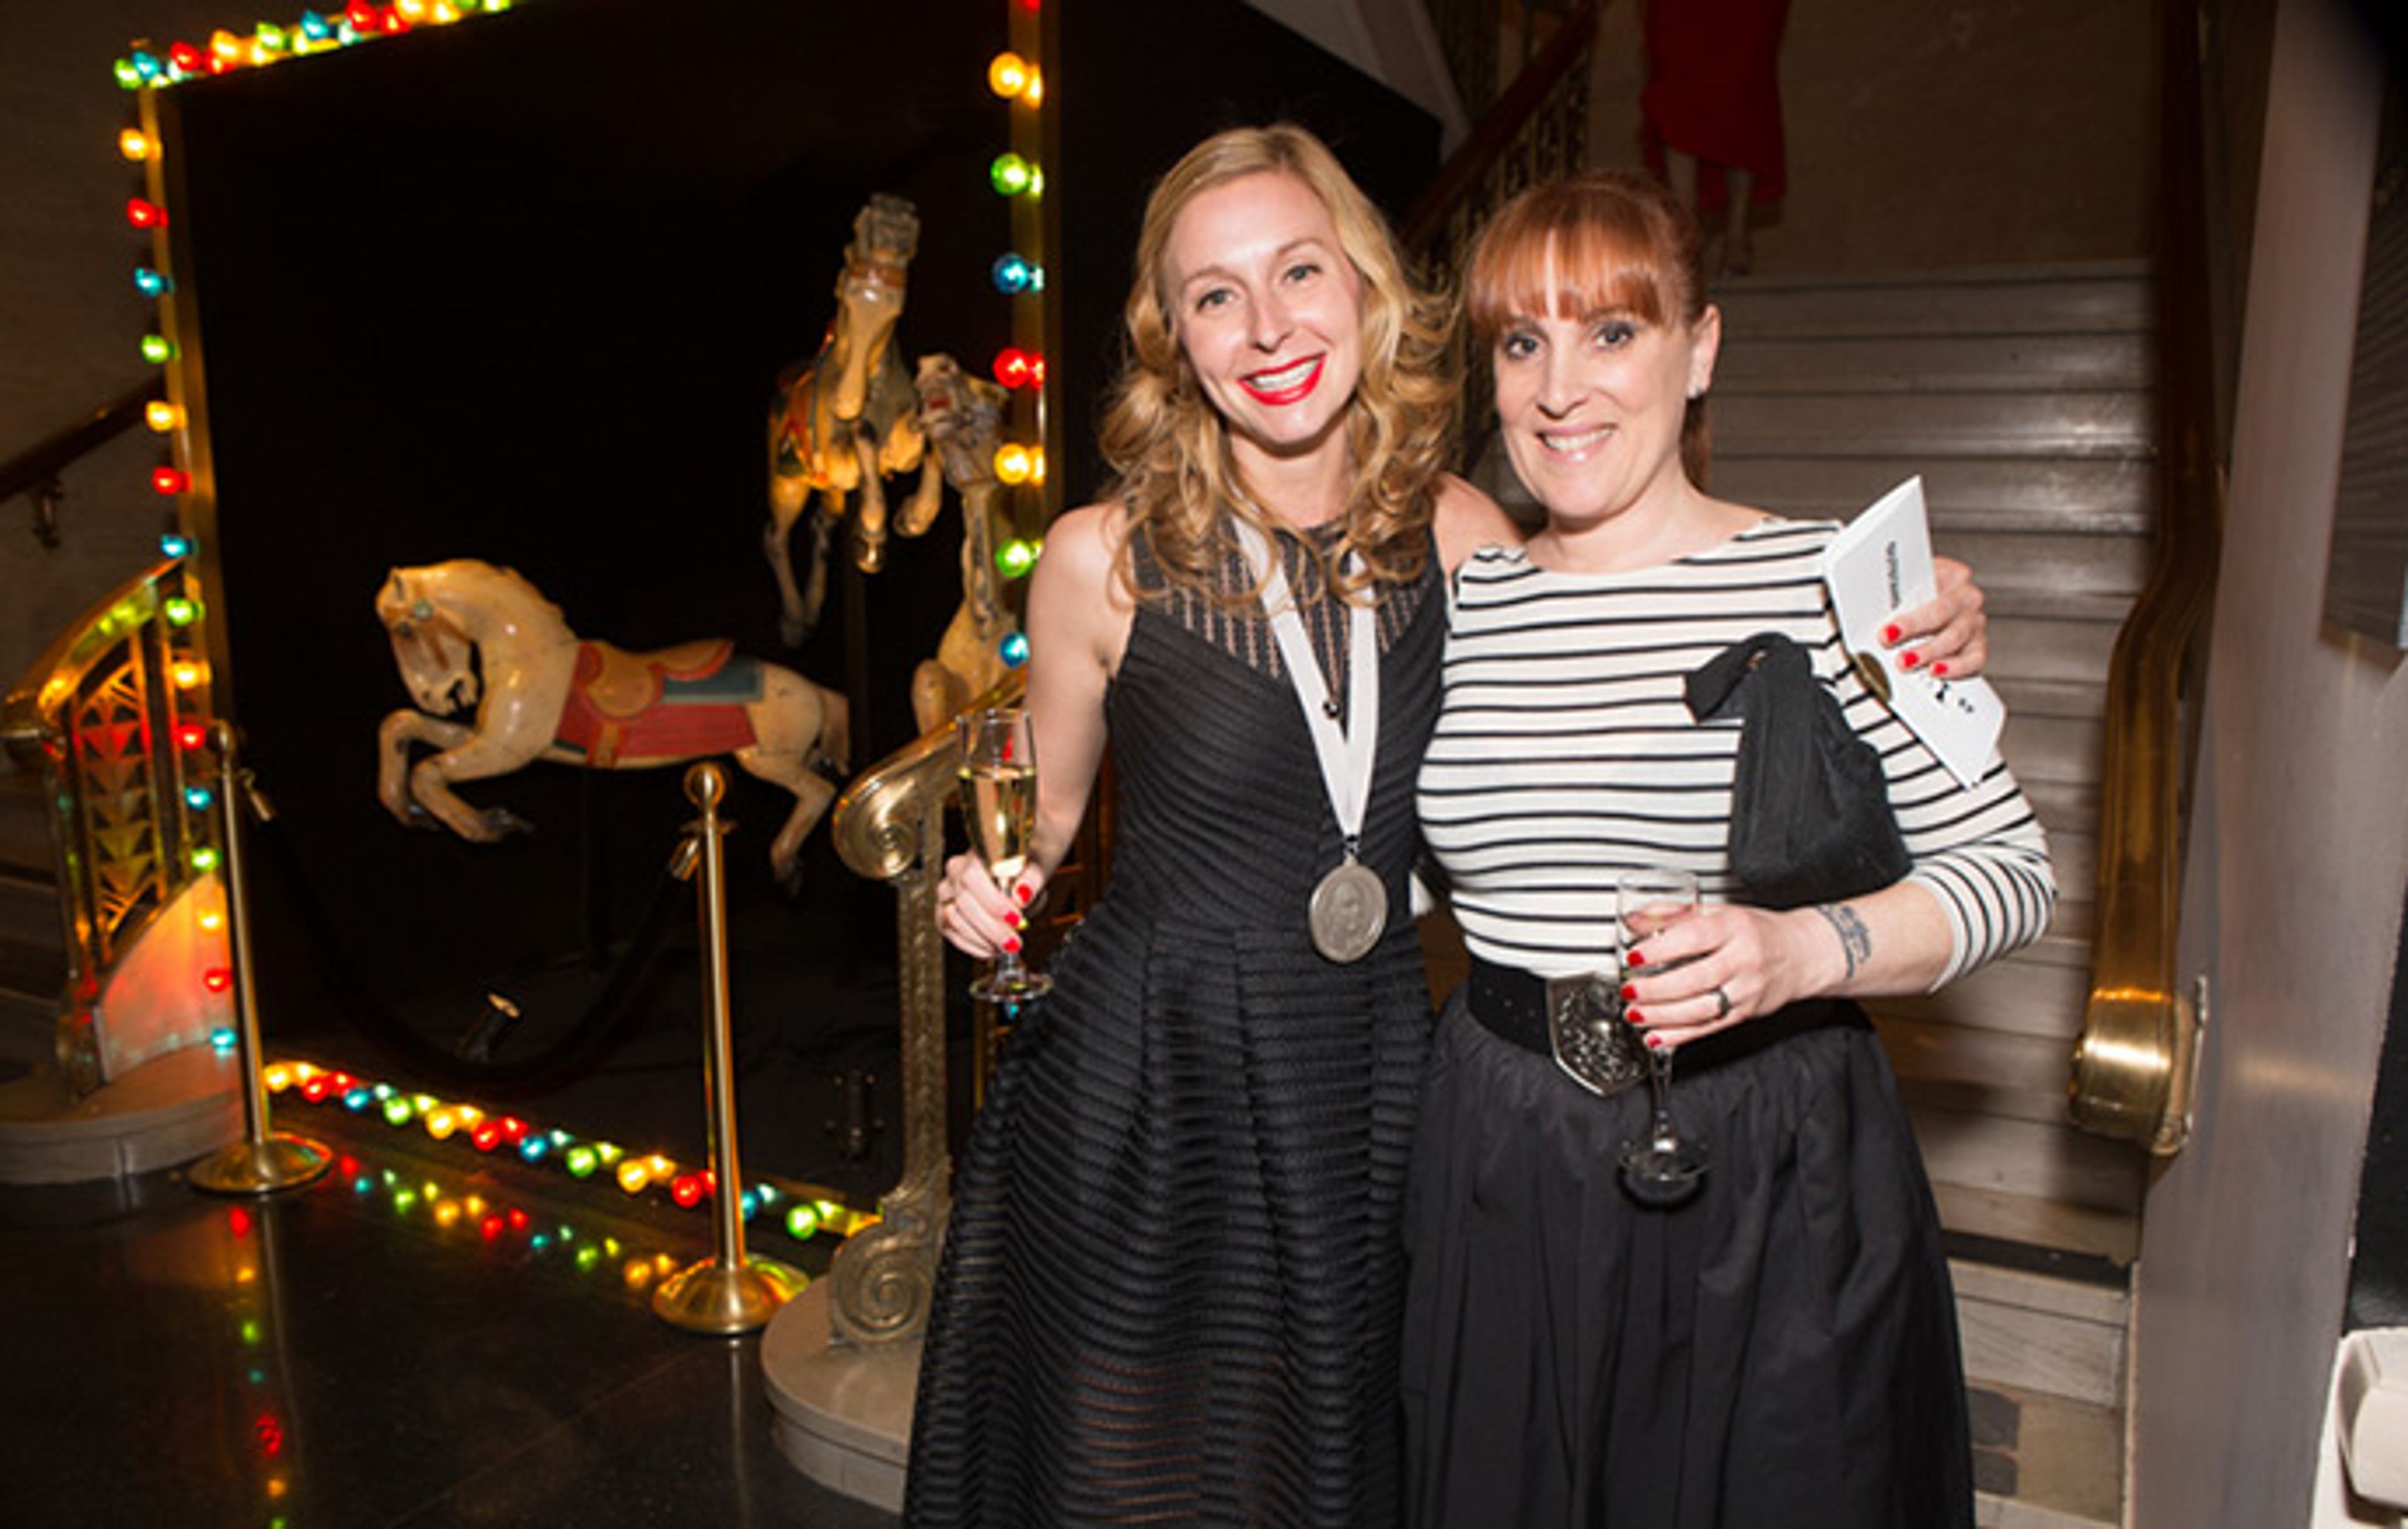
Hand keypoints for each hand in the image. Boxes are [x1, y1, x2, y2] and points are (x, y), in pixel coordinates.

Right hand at [935, 851, 1043, 960]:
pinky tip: (991, 950)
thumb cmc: (1027, 867)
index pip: (972, 877)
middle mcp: (955, 871)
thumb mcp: (1039, 865)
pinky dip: (972, 945)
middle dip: (991, 928)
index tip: (1016, 919)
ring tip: (1006, 947)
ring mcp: (947, 892)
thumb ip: (1033, 877)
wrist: (1018, 877)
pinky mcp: (945, 912)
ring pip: (953, 919)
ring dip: (982, 939)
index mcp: (976, 853)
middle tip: (1014, 942)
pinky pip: (950, 931)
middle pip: (964, 902)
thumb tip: (1022, 894)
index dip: (993, 902)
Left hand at [1620, 904, 1840, 1047]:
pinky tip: (1656, 1036)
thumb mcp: (1719, 912)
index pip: (1694, 939)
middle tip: (1629, 990)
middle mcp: (1743, 960)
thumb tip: (1635, 919)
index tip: (1634, 956)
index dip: (1661, 950)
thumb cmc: (1756, 931)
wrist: (1800, 954)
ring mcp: (1745, 990)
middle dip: (1656, 989)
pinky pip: (1708, 1029)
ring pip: (1700, 1009)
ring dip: (1662, 1016)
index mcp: (1734, 928)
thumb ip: (1674, 915)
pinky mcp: (1744, 1014)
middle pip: (1695, 978)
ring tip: (1635, 1014)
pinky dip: (1679, 1036)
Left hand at [1882, 555, 1986, 678]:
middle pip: (1943, 611)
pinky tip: (1935, 670)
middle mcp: (1965, 596)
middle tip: (1888, 639)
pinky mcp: (1978, 646)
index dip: (1908, 599)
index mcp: (1949, 573)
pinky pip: (1973, 658)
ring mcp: (1974, 621)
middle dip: (1913, 627)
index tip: (1887, 621)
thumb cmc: (1910, 598)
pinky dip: (1955, 667)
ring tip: (1904, 661)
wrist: (1924, 608)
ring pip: (1955, 637)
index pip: (1931, 582)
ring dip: (1927, 651)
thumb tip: (1858, 607)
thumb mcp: (1899, 588)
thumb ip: (1886, 596)